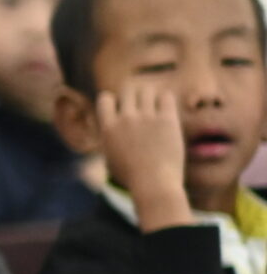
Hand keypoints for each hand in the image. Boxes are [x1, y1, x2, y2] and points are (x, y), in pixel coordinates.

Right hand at [97, 86, 190, 228]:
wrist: (154, 184)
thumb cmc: (132, 177)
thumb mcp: (110, 158)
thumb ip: (108, 139)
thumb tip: (108, 129)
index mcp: (108, 127)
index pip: (106, 98)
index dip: (114, 101)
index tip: (122, 111)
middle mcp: (125, 118)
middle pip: (128, 90)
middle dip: (134, 97)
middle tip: (143, 109)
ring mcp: (146, 117)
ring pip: (147, 90)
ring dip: (151, 97)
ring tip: (157, 109)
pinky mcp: (167, 120)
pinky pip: (167, 97)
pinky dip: (166, 100)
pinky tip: (167, 111)